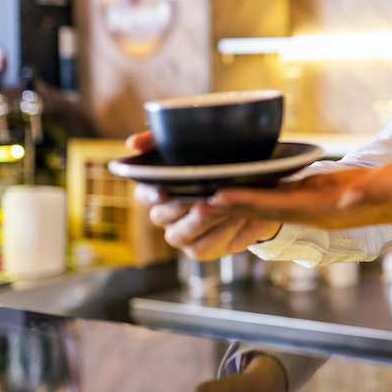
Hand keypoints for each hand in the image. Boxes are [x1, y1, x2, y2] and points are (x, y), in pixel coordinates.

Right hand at [126, 132, 282, 260]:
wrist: (258, 187)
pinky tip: (237, 216)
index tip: (163, 190)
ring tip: (224, 204)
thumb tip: (133, 144)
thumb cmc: (219, 163)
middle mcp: (166, 217)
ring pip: (180, 235)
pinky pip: (204, 247)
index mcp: (159, 191)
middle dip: (181, 206)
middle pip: (161, 217)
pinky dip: (220, 233)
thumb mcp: (194, 143)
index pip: (143, 194)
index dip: (149, 194)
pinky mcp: (202, 250)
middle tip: (203, 195)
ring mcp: (183, 236)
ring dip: (202, 220)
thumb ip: (160, 141)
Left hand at [209, 159, 391, 249]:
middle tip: (186, 198)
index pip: (279, 208)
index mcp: (328, 211)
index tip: (217, 197)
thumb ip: (371, 191)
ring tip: (195, 191)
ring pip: (265, 204)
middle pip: (262, 210)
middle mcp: (314, 212)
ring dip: (232, 199)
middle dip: (226, 204)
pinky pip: (276, 194)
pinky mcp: (314, 194)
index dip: (247, 203)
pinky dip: (251, 189)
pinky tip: (231, 181)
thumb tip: (347, 196)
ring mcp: (312, 205)